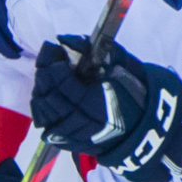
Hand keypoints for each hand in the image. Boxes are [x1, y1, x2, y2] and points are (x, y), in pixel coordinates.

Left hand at [31, 36, 181, 181]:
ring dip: (41, 88)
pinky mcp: (66, 142)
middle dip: (45, 73)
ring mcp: (72, 136)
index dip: (55, 65)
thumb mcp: (123, 66)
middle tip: (50, 58)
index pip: (64, 84)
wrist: (140, 128)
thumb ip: (99, 51)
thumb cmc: (133, 93)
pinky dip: (41, 106)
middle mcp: (83, 124)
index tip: (56, 50)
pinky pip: (44, 123)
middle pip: (49, 96)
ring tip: (48, 74)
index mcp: (99, 105)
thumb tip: (66, 38)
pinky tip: (47, 93)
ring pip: (43, 110)